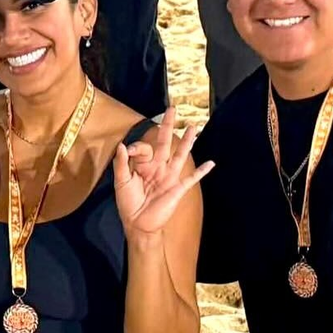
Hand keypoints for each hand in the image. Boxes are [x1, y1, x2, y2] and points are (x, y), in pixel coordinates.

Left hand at [113, 106, 212, 239]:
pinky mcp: (177, 188)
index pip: (144, 148)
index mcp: (144, 165)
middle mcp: (158, 167)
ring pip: (180, 155)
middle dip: (168, 126)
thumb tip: (123, 145)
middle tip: (172, 108)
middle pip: (165, 142)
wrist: (138, 224)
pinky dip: (202, 171)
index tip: (129, 150)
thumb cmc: (128, 204)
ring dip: (187, 141)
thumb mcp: (121, 182)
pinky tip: (211, 163)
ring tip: (193, 126)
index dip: (137, 147)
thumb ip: (122, 164)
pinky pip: (192, 178)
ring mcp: (170, 177)